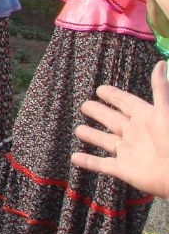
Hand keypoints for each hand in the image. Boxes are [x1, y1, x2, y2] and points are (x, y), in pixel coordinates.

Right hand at [72, 61, 168, 198]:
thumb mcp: (165, 113)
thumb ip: (160, 89)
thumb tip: (160, 63)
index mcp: (145, 117)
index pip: (126, 102)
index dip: (113, 95)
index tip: (100, 88)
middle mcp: (134, 133)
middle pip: (112, 119)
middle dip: (98, 112)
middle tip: (84, 105)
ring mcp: (128, 151)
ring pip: (105, 141)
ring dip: (92, 135)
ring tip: (78, 130)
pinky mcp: (123, 169)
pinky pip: (101, 164)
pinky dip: (88, 161)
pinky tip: (74, 158)